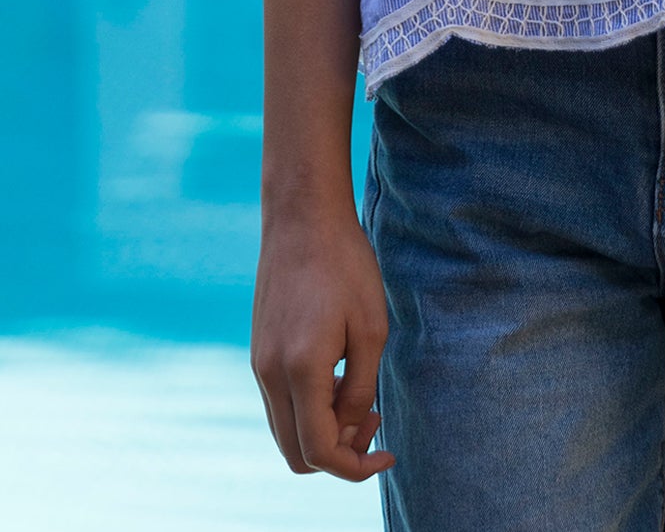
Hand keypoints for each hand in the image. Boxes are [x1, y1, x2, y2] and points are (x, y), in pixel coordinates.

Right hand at [251, 207, 394, 479]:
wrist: (302, 217)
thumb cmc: (345, 265)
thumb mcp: (370, 328)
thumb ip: (361, 388)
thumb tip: (351, 429)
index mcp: (299, 370)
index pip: (319, 451)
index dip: (356, 466)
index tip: (387, 453)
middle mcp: (269, 374)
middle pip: (295, 454)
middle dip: (338, 453)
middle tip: (375, 419)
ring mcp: (258, 363)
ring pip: (286, 430)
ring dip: (323, 430)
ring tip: (360, 395)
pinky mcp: (258, 351)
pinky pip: (280, 403)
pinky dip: (309, 408)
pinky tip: (338, 375)